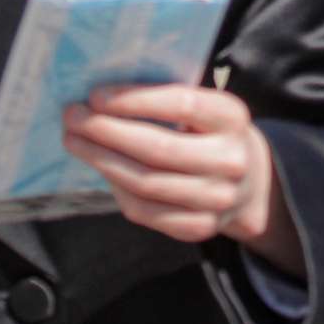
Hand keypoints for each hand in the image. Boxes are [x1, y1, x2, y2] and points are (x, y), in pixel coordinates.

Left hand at [61, 84, 297, 268]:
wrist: (250, 184)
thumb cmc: (211, 134)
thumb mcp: (206, 110)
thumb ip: (168, 101)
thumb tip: (101, 97)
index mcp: (233, 118)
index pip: (182, 104)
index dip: (135, 100)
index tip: (96, 96)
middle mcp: (231, 160)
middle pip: (158, 148)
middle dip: (107, 131)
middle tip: (73, 117)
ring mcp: (217, 199)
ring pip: (145, 182)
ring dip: (102, 160)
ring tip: (75, 141)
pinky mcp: (199, 227)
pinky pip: (144, 211)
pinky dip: (116, 189)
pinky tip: (101, 169)